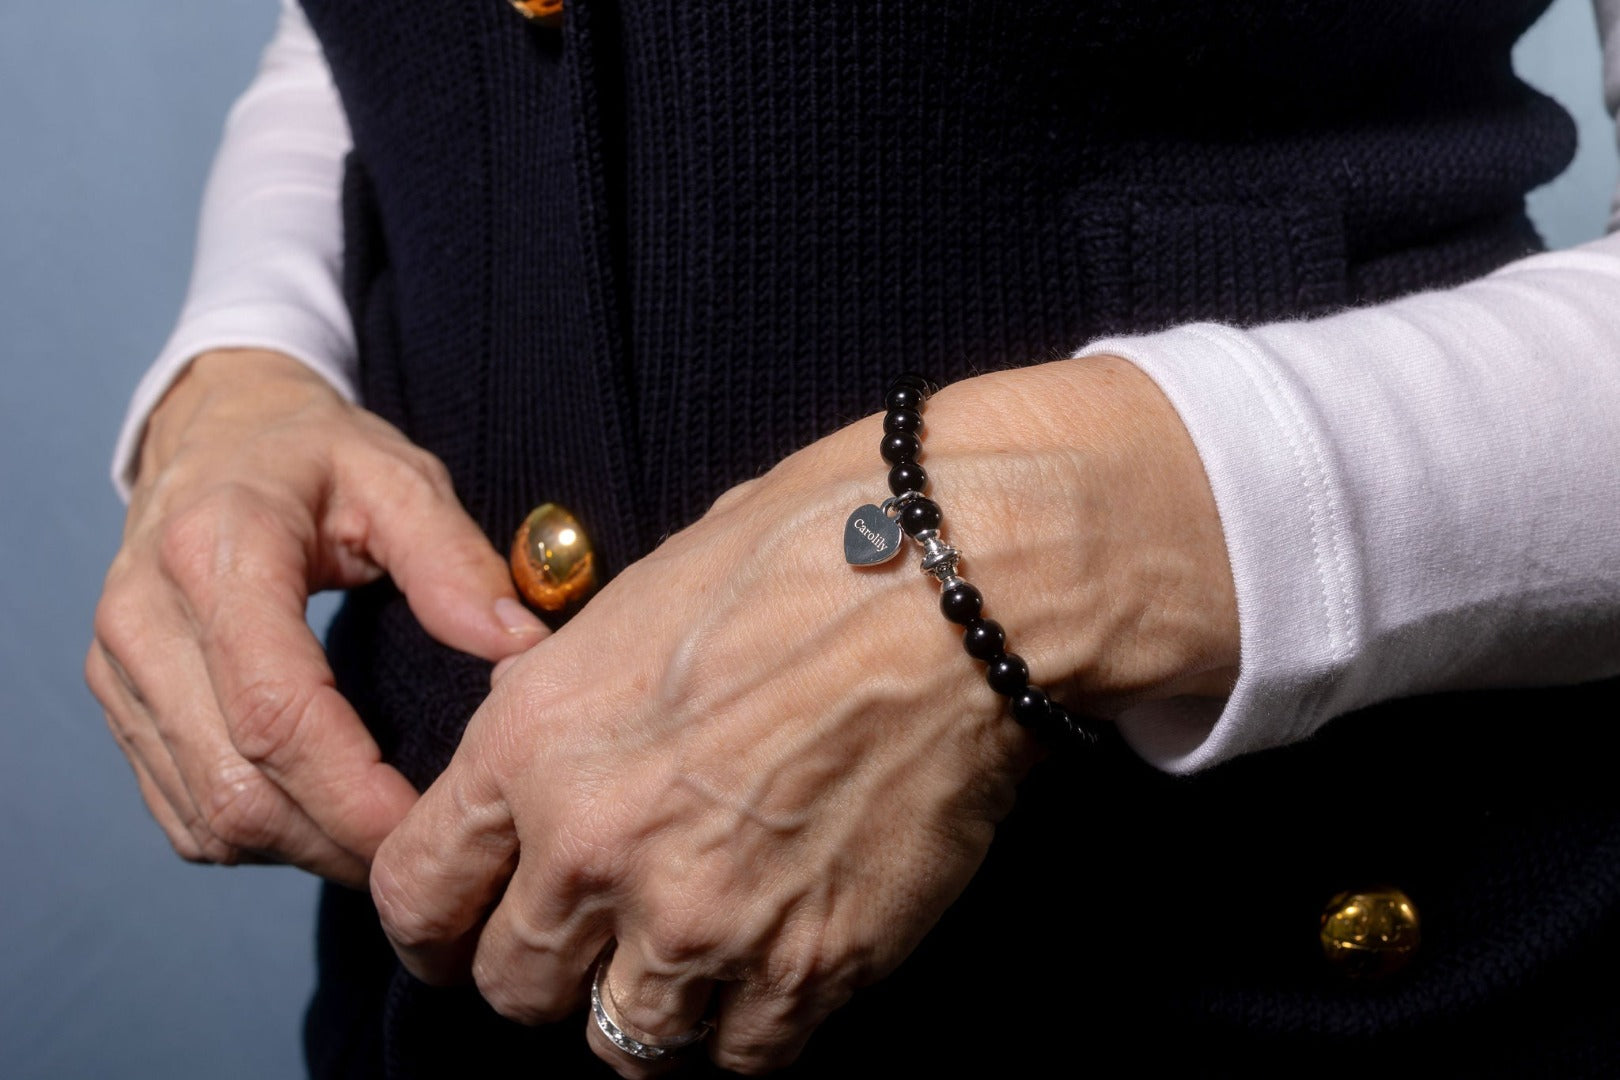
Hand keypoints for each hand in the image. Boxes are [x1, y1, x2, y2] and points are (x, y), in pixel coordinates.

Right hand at [88, 349, 547, 886]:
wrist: (213, 434)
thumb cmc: (314, 455)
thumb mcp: (397, 476)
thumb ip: (455, 559)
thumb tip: (519, 647)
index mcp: (215, 551)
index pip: (274, 711)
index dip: (354, 791)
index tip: (429, 823)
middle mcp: (144, 617)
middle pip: (235, 786)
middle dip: (338, 840)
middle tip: (425, 848)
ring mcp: (118, 668)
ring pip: (207, 816)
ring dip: (303, 850)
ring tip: (386, 838)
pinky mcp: (119, 704)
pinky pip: (183, 814)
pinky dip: (260, 838)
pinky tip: (325, 818)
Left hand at [370, 357, 1238, 1072]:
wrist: (958, 590)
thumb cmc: (803, 559)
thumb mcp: (636, 605)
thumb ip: (562, 705)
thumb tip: (539, 754)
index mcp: (533, 745)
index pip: (416, 894)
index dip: (431, 923)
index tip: (460, 929)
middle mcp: (596, 849)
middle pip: (511, 988)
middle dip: (541, 968)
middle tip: (589, 939)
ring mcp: (704, 922)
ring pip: (622, 1043)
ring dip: (646, 1004)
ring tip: (689, 951)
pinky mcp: (811, 968)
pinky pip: (741, 1053)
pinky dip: (748, 1019)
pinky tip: (775, 951)